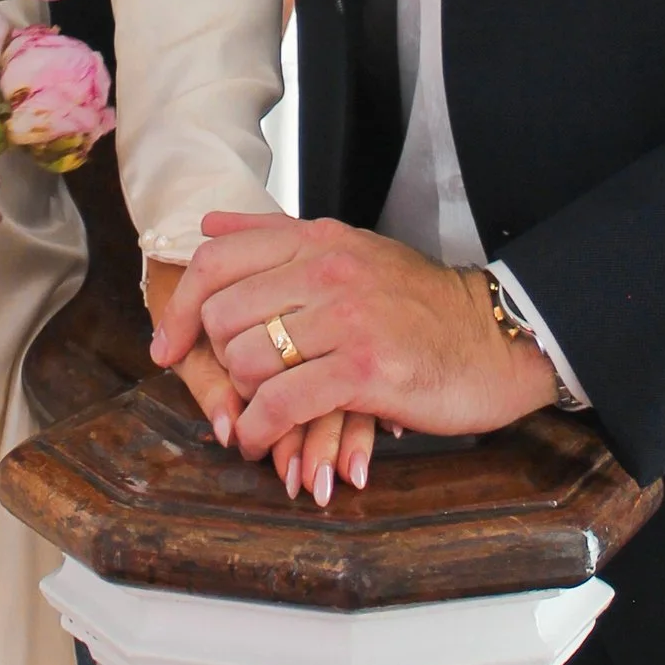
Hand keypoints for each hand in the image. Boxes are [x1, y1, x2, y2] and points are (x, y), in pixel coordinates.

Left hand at [154, 211, 556, 455]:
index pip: (217, 260)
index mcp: (318, 239)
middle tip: (236, 389)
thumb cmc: (421, 305)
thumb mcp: (350, 250)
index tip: (169, 348)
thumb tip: (209, 224)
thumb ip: (276, 235)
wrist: (495, 340)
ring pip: (248, 359)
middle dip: (219, 362)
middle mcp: (328, 270)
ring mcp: (348, 319)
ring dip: (241, 401)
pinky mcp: (365, 370)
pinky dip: (260, 429)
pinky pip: (282, 402)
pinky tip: (261, 441)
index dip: (181, 309)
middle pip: (223, 314)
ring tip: (256, 417)